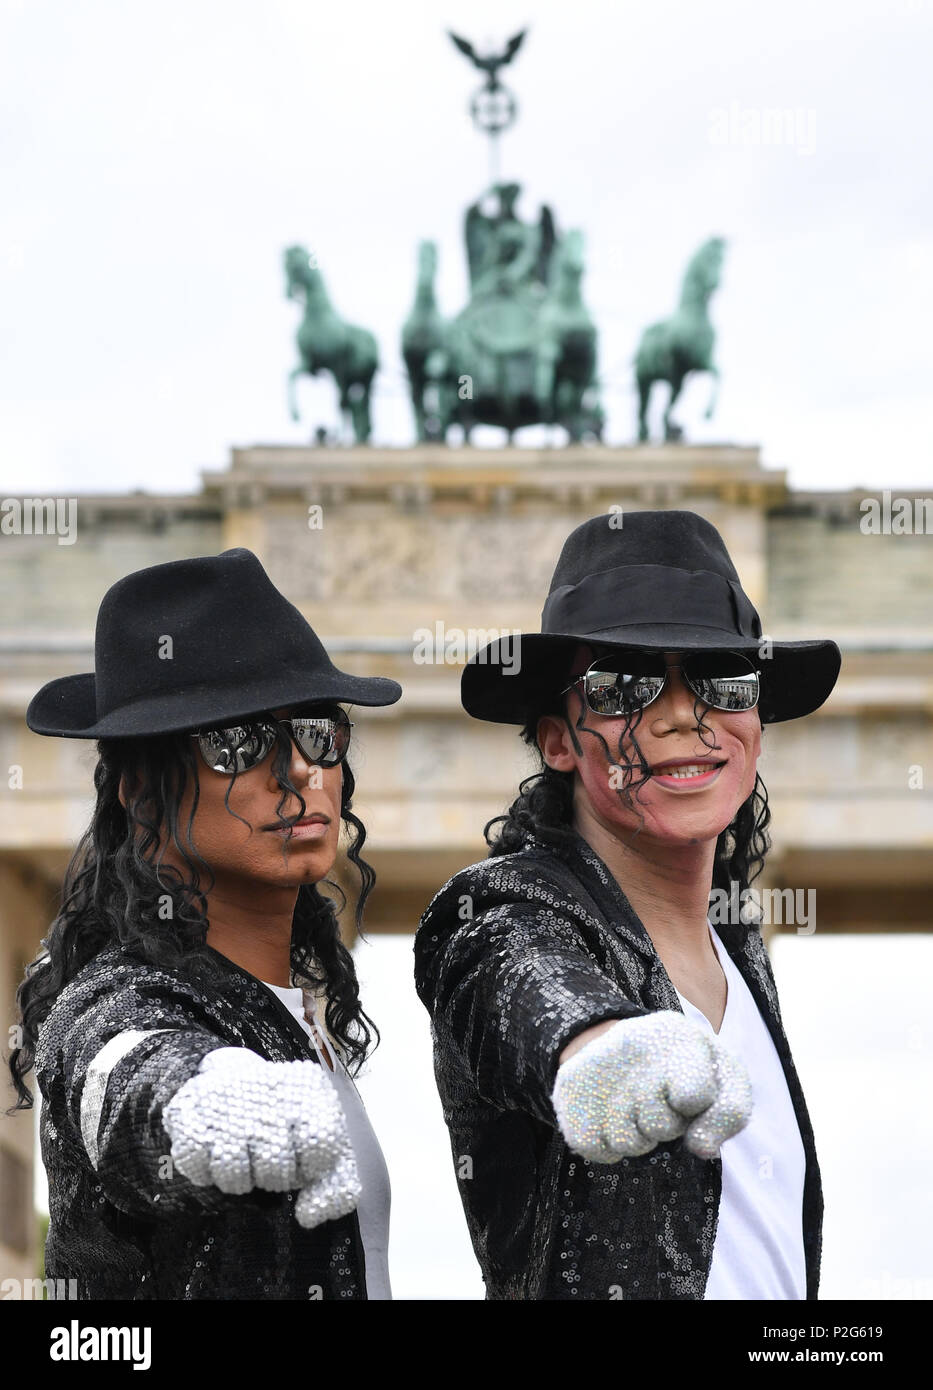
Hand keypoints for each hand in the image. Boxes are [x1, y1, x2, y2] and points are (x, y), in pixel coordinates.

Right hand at [164, 1048, 360, 1224]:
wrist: (237, 1077)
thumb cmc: (289, 1124)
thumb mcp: (324, 1147)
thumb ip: (335, 1187)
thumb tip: (308, 1216)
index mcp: (309, 1095)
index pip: (321, 1146)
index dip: (310, 1167)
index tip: (302, 1161)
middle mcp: (267, 1094)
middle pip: (275, 1169)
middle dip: (274, 1176)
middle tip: (268, 1156)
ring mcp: (226, 1103)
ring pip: (233, 1173)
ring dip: (239, 1178)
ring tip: (244, 1156)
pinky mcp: (189, 1113)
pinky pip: (196, 1168)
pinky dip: (205, 1173)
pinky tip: (216, 1153)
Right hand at [552, 1011, 751, 1162]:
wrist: (626, 1050)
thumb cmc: (687, 1071)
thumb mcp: (723, 1081)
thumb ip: (729, 1113)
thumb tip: (702, 1148)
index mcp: (675, 1034)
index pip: (694, 1094)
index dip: (695, 1107)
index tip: (689, 1097)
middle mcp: (631, 1040)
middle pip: (660, 1125)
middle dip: (668, 1126)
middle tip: (662, 1104)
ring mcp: (595, 1064)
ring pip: (626, 1141)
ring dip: (638, 1139)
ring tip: (638, 1112)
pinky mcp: (569, 1088)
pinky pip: (593, 1146)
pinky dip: (607, 1146)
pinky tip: (613, 1121)